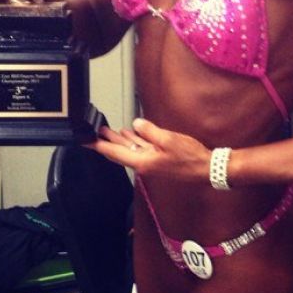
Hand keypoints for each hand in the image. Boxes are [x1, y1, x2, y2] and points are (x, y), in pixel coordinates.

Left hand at [86, 118, 210, 182]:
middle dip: (107, 141)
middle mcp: (144, 163)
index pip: (115, 153)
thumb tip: (136, 124)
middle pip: (120, 152)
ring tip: (108, 131)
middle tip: (95, 132)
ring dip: (119, 140)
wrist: (205, 169)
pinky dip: (134, 141)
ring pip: (130, 150)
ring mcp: (151, 162)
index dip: (99, 146)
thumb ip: (149, 131)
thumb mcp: (168, 140)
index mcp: (143, 161)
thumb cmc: (189, 157)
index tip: (87, 142)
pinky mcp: (158, 159)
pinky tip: (131, 133)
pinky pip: (141, 149)